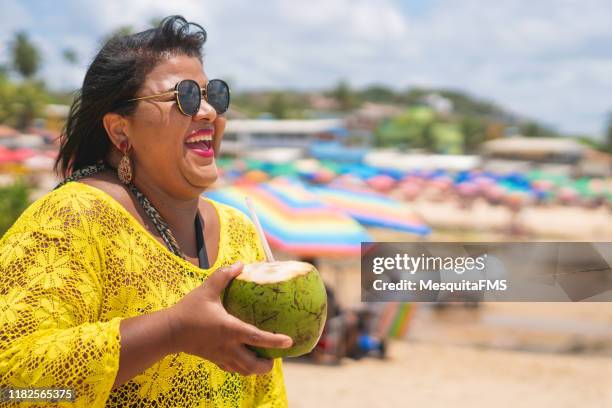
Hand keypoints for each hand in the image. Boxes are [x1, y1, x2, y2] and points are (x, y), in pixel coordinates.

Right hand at [163, 262, 291, 375]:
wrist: (168, 332)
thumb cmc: (188, 310)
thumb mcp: (207, 289)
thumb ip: (224, 276)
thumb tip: (240, 264)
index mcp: (229, 329)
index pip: (256, 337)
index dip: (274, 340)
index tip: (289, 341)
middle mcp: (228, 346)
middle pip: (253, 364)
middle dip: (268, 364)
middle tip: (276, 356)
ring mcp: (221, 356)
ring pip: (244, 371)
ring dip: (257, 369)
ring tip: (265, 360)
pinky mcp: (215, 360)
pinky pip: (233, 369)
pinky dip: (243, 368)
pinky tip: (245, 359)